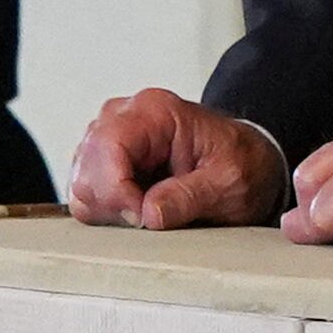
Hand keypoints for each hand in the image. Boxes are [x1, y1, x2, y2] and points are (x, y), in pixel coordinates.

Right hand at [66, 88, 286, 229]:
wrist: (250, 161)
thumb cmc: (242, 163)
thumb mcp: (230, 183)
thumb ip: (190, 196)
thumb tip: (149, 214)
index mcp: (156, 111)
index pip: (108, 146)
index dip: (116, 189)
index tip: (142, 218)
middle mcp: (126, 117)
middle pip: (86, 167)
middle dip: (112, 205)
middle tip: (148, 220)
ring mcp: (114, 139)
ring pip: (81, 183)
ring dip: (109, 210)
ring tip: (147, 215)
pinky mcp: (109, 162)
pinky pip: (88, 193)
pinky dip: (108, 212)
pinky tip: (137, 212)